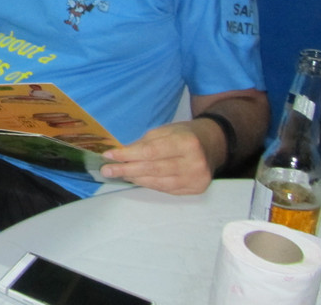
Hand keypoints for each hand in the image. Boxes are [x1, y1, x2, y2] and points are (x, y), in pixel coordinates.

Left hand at [99, 120, 216, 194]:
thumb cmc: (185, 135)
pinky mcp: (196, 189)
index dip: (128, 155)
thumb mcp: (166, 131)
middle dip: (126, 169)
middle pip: (153, 169)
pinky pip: (165, 189)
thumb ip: (145, 143)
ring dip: (135, 178)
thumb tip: (121, 155)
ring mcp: (196, 179)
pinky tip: (136, 179)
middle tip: (107, 170)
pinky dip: (148, 184)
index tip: (109, 156)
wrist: (213, 144)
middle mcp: (194, 163)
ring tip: (118, 174)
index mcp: (187, 143)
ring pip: (157, 182)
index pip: (151, 152)